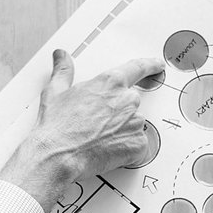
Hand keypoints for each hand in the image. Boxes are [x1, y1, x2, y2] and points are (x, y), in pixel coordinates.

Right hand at [0, 50, 162, 210]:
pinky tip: (108, 150)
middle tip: (98, 124)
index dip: (150, 66)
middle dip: (118, 113)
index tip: (157, 66)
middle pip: (132, 103)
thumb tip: (62, 56)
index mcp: (110, 82)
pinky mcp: (137, 144)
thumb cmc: (57, 127)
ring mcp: (135, 122)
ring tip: (99, 139)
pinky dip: (127, 150)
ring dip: (122, 131)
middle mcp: (127, 100)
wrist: (58, 155)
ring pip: (134, 125)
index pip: (138, 68)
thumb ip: (63, 70)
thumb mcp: (55, 91)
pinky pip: (138, 145)